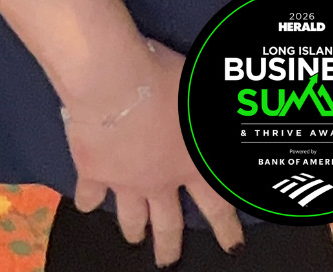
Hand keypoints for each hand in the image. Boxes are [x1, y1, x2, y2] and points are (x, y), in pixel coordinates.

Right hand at [63, 39, 241, 265]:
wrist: (112, 81)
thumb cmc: (162, 79)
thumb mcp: (201, 92)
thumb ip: (217, 110)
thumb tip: (245, 110)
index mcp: (192, 164)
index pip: (217, 206)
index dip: (227, 229)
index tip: (232, 246)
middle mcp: (160, 181)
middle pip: (168, 223)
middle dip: (170, 244)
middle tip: (168, 261)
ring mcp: (124, 180)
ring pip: (131, 216)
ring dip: (134, 228)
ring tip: (134, 237)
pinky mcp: (93, 170)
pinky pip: (90, 193)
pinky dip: (89, 200)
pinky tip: (87, 204)